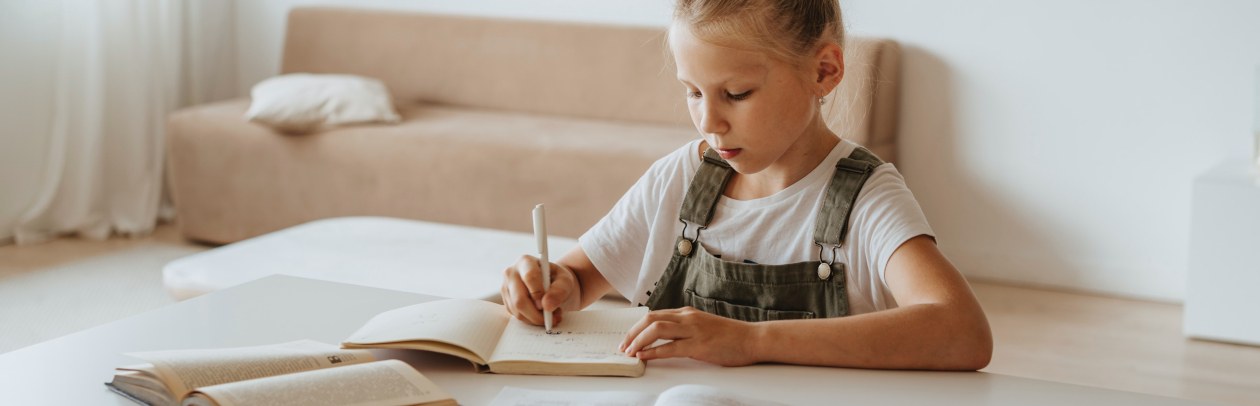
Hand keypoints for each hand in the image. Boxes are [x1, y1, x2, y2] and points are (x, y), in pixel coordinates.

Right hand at [501, 255, 580, 325]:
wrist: (549, 282)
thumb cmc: (556, 278)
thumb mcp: (564, 280)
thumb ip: (559, 290)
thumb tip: (547, 306)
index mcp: (526, 261)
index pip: (529, 277)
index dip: (538, 293)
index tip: (547, 305)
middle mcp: (511, 273)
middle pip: (519, 299)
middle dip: (537, 314)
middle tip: (552, 319)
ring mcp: (505, 287)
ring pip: (517, 310)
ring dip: (535, 318)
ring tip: (550, 315)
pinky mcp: (505, 300)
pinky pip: (516, 315)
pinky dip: (530, 320)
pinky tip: (540, 314)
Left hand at [618, 306, 759, 366]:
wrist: (753, 339)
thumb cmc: (729, 336)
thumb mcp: (702, 326)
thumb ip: (684, 329)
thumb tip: (664, 338)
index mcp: (686, 312)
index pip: (654, 315)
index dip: (637, 327)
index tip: (627, 338)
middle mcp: (687, 317)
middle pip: (650, 319)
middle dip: (632, 333)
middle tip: (623, 346)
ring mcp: (693, 330)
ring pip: (656, 330)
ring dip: (638, 341)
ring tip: (629, 352)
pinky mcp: (699, 345)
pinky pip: (670, 348)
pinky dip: (653, 352)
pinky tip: (644, 357)